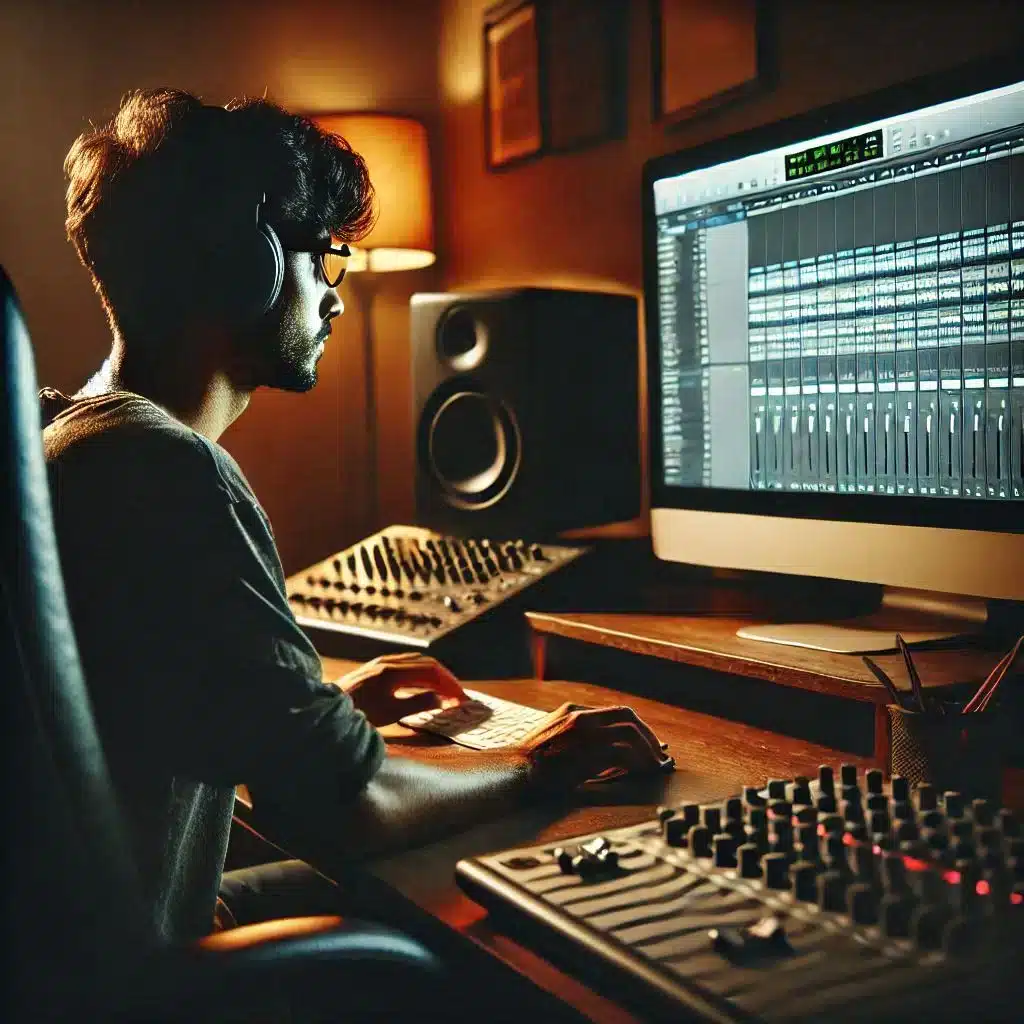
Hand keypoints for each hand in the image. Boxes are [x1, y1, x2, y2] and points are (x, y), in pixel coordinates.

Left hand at [334, 653, 467, 726]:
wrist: (324, 708)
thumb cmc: (357, 713)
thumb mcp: (390, 713)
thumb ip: (418, 704)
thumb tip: (442, 699)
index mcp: (394, 671)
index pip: (432, 671)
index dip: (450, 684)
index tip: (461, 698)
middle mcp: (389, 662)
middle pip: (427, 664)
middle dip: (446, 679)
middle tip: (458, 695)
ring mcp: (381, 663)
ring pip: (417, 662)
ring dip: (434, 675)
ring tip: (445, 690)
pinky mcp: (376, 668)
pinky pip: (407, 664)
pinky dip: (421, 673)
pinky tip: (423, 685)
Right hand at [516, 703, 673, 790]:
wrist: (512, 772)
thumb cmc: (530, 764)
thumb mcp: (552, 739)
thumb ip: (576, 738)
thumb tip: (605, 752)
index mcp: (573, 712)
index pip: (616, 712)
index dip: (637, 727)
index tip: (649, 742)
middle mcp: (580, 717)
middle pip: (627, 716)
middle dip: (648, 735)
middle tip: (658, 754)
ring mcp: (584, 733)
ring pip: (630, 732)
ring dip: (647, 749)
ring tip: (656, 765)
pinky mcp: (587, 752)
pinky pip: (623, 753)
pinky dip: (638, 761)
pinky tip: (643, 772)